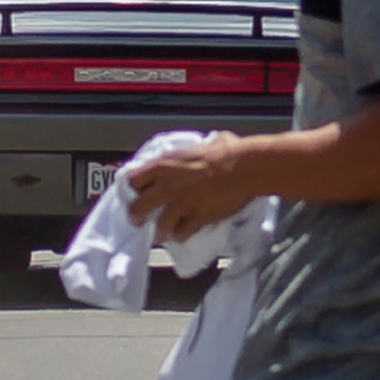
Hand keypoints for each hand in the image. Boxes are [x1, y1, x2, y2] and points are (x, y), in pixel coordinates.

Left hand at [127, 132, 251, 242]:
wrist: (246, 167)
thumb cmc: (228, 151)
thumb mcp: (201, 143)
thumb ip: (191, 150)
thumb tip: (199, 147)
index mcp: (165, 164)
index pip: (133, 179)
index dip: (134, 188)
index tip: (137, 192)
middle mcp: (167, 186)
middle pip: (138, 207)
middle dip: (136, 215)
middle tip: (138, 219)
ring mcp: (181, 204)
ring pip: (159, 226)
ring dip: (159, 231)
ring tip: (161, 234)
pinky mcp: (197, 218)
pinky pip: (181, 234)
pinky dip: (180, 236)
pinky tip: (182, 235)